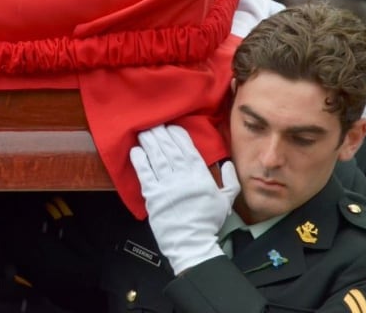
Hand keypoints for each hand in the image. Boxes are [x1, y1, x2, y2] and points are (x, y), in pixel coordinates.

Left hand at [130, 124, 239, 273]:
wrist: (191, 242)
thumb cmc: (207, 222)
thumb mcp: (226, 201)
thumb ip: (229, 180)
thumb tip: (228, 164)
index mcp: (200, 176)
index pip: (188, 149)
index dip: (178, 135)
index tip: (171, 127)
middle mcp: (182, 177)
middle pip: (170, 149)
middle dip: (161, 134)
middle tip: (154, 124)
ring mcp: (166, 185)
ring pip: (156, 157)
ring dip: (150, 142)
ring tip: (145, 132)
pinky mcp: (152, 195)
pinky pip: (144, 173)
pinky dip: (139, 160)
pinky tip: (136, 151)